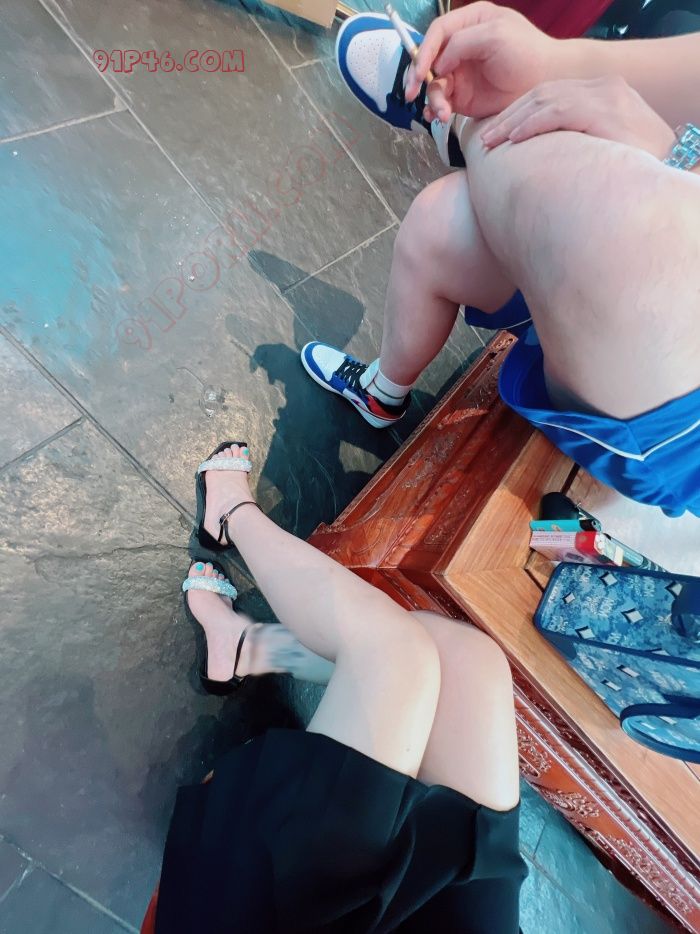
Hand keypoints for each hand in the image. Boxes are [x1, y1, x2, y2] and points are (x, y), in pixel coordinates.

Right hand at [405, 2, 557, 122]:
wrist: (546, 82)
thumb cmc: (526, 52)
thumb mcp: (494, 36)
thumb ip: (462, 44)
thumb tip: (438, 64)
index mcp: (470, 23)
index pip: (437, 33)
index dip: (424, 51)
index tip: (420, 72)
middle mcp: (462, 48)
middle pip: (430, 60)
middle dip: (418, 77)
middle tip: (412, 93)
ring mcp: (462, 74)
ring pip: (435, 85)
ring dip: (433, 99)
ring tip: (442, 113)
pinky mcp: (464, 97)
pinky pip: (443, 102)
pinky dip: (437, 110)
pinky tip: (439, 116)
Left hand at [481, 76, 675, 157]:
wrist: (673, 172)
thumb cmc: (638, 172)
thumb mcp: (604, 150)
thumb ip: (578, 145)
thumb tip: (545, 162)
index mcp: (605, 95)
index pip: (552, 96)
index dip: (520, 115)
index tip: (498, 136)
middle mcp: (606, 88)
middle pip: (543, 95)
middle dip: (510, 117)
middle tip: (485, 139)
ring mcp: (607, 96)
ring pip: (545, 100)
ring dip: (513, 122)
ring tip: (491, 142)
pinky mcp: (605, 109)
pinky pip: (558, 112)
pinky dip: (531, 125)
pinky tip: (513, 140)